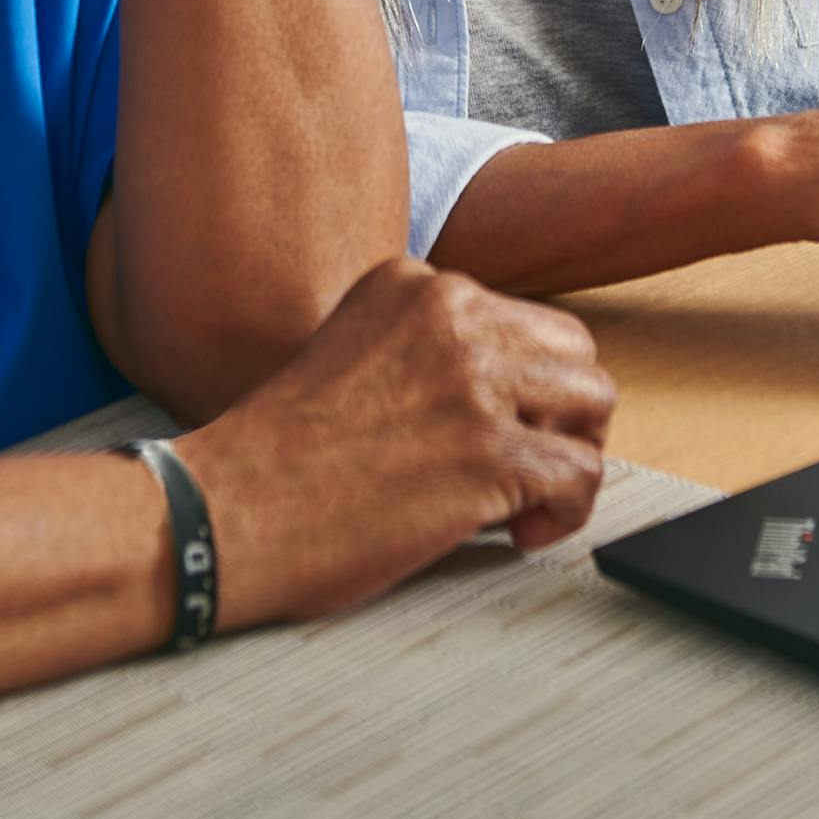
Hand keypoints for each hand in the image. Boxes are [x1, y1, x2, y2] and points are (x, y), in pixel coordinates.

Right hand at [169, 259, 613, 627]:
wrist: (224, 511)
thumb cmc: (275, 458)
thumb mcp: (352, 352)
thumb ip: (423, 351)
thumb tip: (509, 395)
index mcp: (413, 285)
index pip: (521, 318)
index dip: (520, 386)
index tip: (490, 432)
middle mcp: (450, 315)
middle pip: (572, 349)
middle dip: (561, 413)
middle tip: (525, 466)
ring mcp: (473, 381)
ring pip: (594, 400)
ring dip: (573, 455)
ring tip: (527, 500)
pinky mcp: (488, 453)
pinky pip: (583, 474)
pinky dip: (567, 513)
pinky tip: (520, 534)